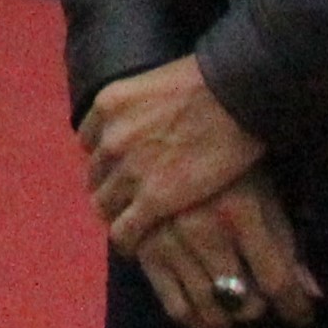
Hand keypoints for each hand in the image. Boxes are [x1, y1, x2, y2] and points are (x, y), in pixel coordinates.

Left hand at [79, 55, 265, 252]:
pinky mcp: (152, 200)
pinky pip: (124, 230)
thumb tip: (148, 118)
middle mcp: (109, 139)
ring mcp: (128, 171)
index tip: (120, 167)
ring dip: (117, 214)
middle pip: (95, 175)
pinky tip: (138, 245)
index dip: (106, 158)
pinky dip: (127, 240)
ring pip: (104, 205)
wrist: (237, 96)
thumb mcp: (157, 83)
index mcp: (107, 106)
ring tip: (134, 225)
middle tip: (128, 200)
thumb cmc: (212, 82)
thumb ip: (141, 105)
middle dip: (110, 187)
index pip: (89, 141)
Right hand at [127, 170, 324, 327]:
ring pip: (207, 309)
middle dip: (258, 308)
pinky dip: (193, 317)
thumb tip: (313, 293)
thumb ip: (286, 242)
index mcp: (241, 213)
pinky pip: (172, 303)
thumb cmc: (228, 155)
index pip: (278, 282)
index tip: (301, 315)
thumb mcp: (264, 190)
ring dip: (226, 318)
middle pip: (243, 302)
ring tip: (233, 309)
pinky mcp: (143, 248)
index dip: (295, 308)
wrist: (170, 123)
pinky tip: (204, 312)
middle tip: (261, 301)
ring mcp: (170, 241)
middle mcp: (204, 232)